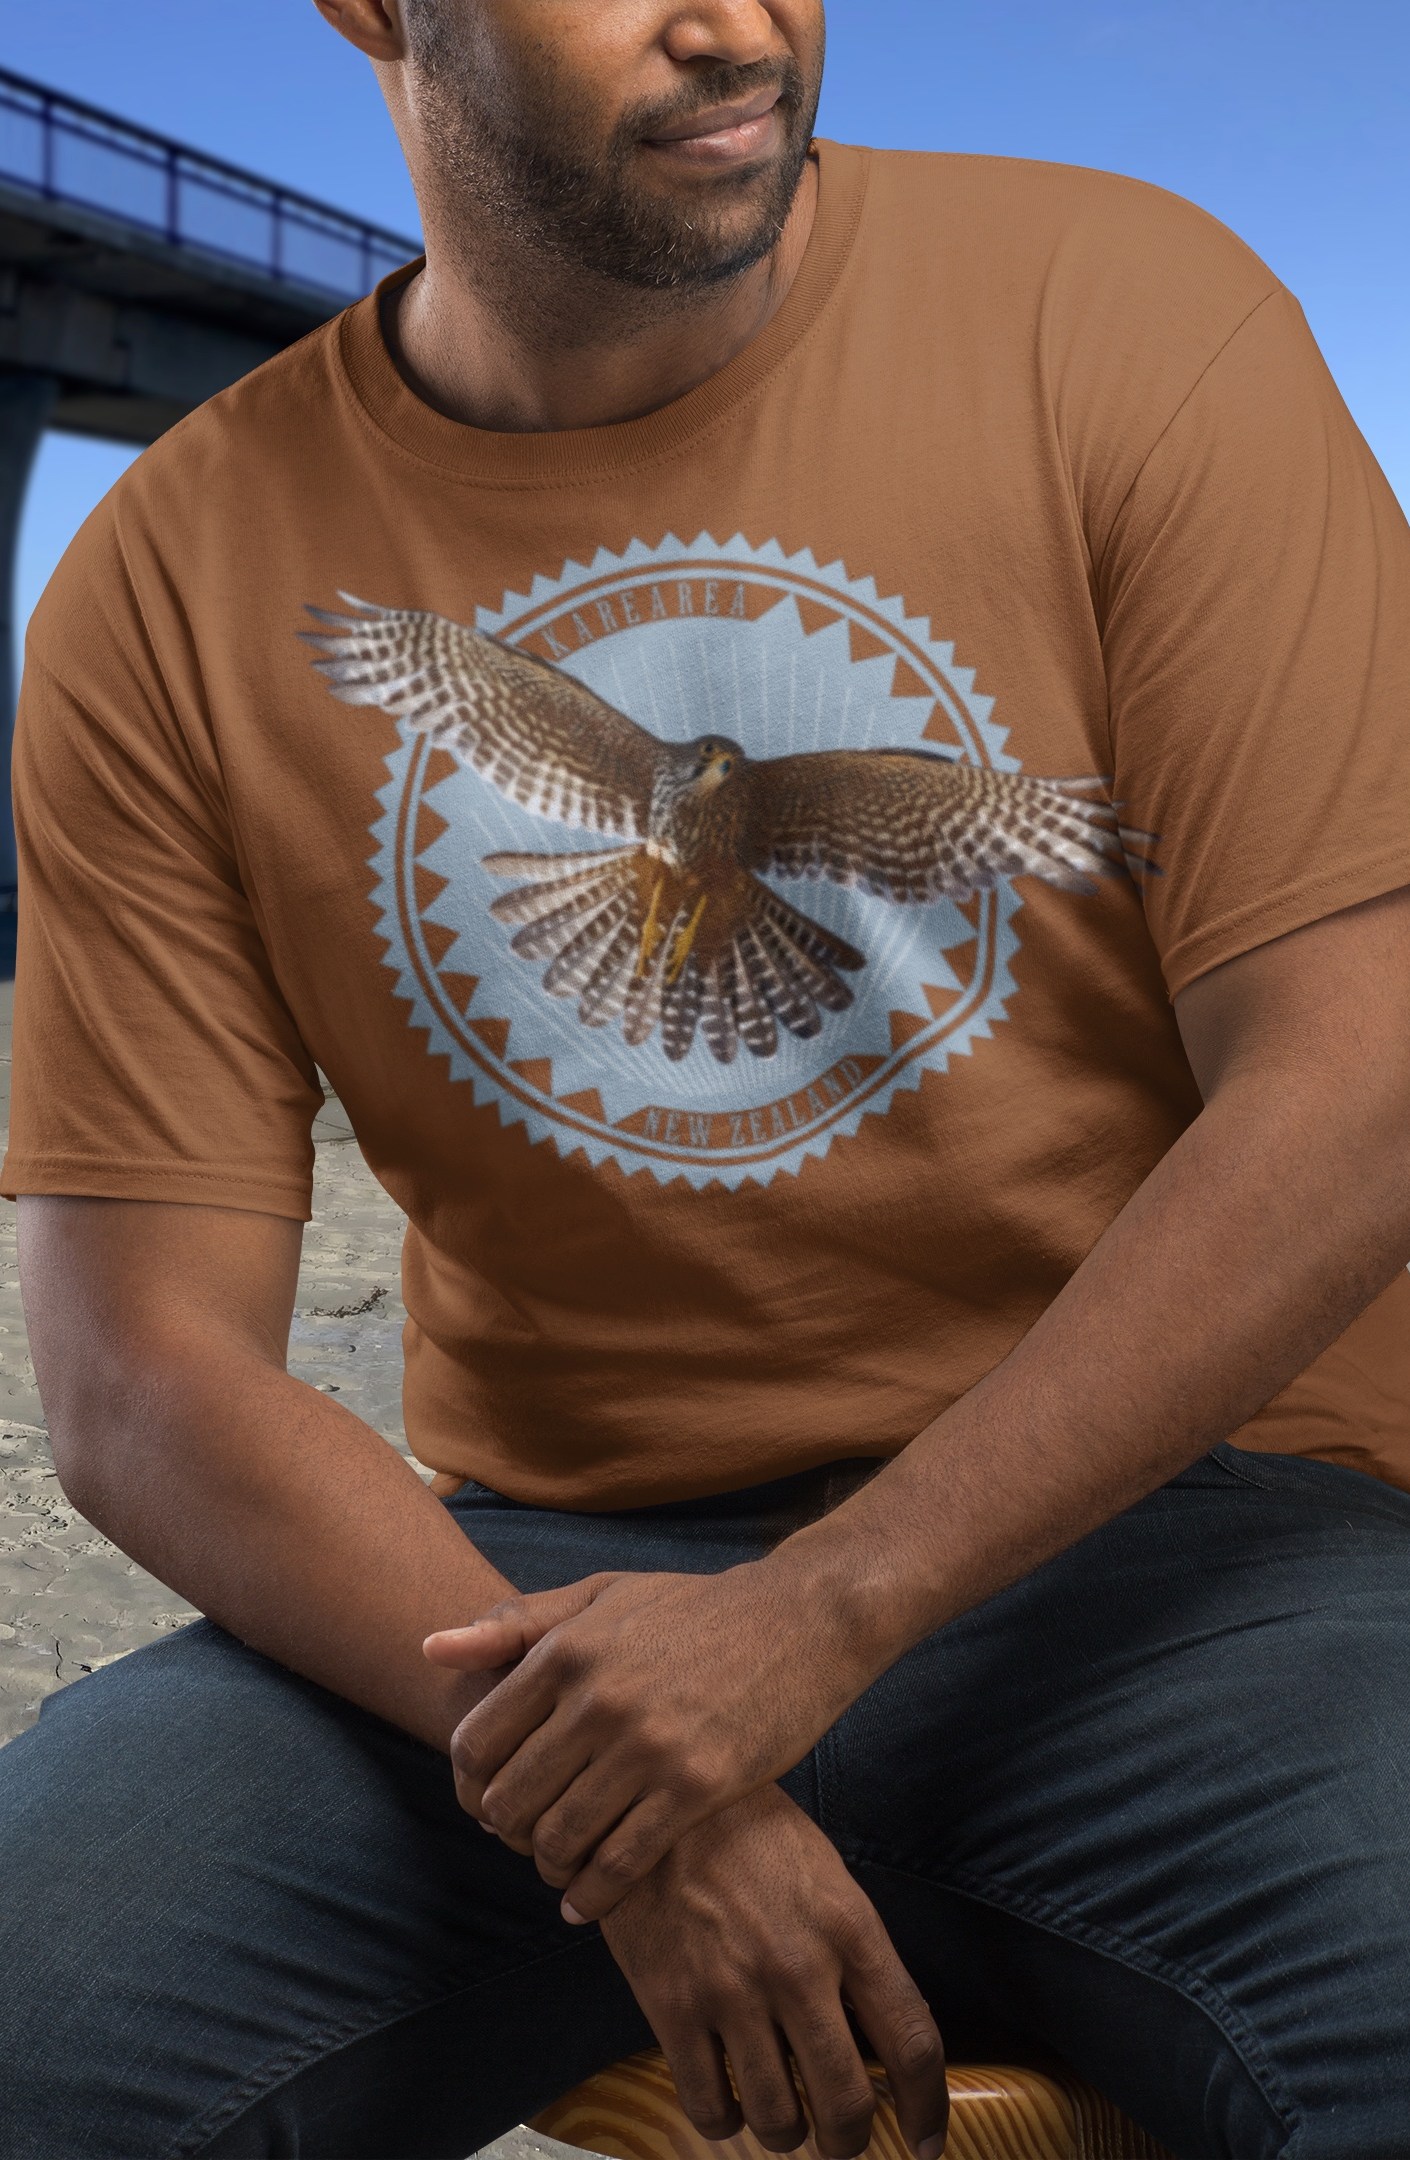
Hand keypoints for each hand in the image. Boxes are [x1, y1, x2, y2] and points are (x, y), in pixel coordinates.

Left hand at [424, 1563, 871, 1921]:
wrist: (800, 1618)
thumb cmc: (695, 1608)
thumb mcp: (602, 1595)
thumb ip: (517, 1623)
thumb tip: (430, 1648)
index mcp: (566, 1650)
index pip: (476, 1743)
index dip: (470, 1784)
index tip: (489, 1798)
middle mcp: (597, 1699)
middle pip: (510, 1800)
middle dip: (506, 1832)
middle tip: (524, 1839)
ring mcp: (647, 1746)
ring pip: (560, 1839)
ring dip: (548, 1867)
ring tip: (558, 1867)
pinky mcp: (697, 1785)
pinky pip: (621, 1862)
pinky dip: (593, 1895)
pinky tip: (586, 1900)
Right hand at [600, 1784, 948, 2159]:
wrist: (658, 1797)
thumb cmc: (749, 1830)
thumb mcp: (825, 1874)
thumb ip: (856, 1953)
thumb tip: (878, 2036)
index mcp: (849, 1928)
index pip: (912, 2042)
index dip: (928, 2109)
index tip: (926, 2142)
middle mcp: (798, 1968)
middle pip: (846, 2102)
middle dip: (851, 2141)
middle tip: (844, 2141)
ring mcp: (733, 1992)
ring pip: (779, 2118)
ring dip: (788, 2133)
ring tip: (786, 2119)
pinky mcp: (673, 2006)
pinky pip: (710, 2104)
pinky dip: (725, 2121)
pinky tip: (730, 2101)